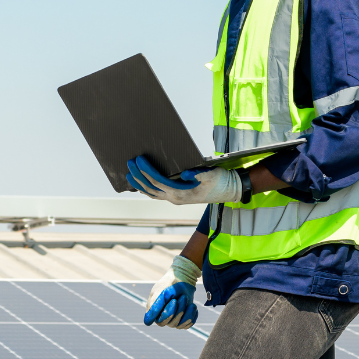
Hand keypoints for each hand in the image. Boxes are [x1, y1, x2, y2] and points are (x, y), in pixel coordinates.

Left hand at [126, 155, 242, 205]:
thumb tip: (185, 173)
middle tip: (129, 163)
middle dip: (138, 176)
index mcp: (182, 193)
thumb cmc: (221, 181)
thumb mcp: (212, 175)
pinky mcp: (177, 197)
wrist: (230, 191)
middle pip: (151, 188)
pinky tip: (140, 183)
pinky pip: (157, 194)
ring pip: (152, 193)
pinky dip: (147, 188)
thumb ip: (198, 174)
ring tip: (129, 174)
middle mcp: (176, 198)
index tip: (139, 160)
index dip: (147, 171)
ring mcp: (175, 199)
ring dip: (139, 183)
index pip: (158, 181)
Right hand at [144, 256, 201, 327]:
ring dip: (186, 311)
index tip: (174, 300)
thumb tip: (147, 322)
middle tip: (183, 297)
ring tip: (186, 298)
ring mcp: (173, 320)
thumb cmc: (170, 284)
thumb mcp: (161, 292)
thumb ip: (154, 306)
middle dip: (179, 309)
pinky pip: (188, 324)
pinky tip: (191, 305)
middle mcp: (163, 318)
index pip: (161, 322)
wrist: (183, 278)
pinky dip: (192, 315)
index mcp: (154, 312)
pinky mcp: (183, 320)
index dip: (169, 313)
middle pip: (171, 323)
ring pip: (180, 325)